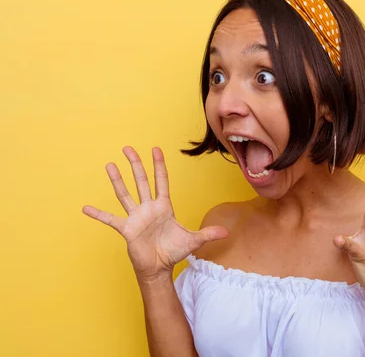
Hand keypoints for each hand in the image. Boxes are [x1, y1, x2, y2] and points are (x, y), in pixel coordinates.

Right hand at [82, 146, 228, 280]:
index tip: (156, 149)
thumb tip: (228, 233)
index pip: (161, 181)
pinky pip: (110, 219)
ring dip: (117, 180)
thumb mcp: (193, 241)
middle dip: (135, 164)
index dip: (159, 165)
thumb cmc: (174, 252)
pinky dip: (98, 214)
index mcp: (164, 206)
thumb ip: (209, 234)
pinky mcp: (127, 229)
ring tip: (110, 165)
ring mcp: (136, 217)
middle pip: (141, 181)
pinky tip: (85, 208)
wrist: (159, 268)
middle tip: (128, 148)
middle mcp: (148, 208)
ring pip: (125, 194)